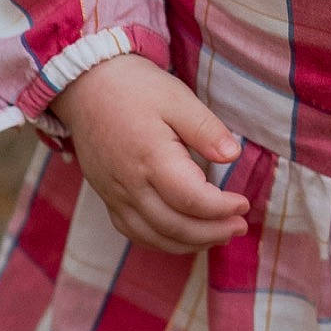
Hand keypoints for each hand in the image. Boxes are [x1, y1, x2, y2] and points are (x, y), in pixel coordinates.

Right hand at [51, 57, 249, 253]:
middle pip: (175, 226)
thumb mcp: (177, 97)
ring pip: (154, 236)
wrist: (86, 87)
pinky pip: (134, 233)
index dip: (222, 208)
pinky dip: (163, 242)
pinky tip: (185, 236)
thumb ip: (205, 129)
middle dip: (213, 232)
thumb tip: (232, 155)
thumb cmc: (135, 88)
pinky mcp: (107, 198)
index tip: (243, 203)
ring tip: (220, 236)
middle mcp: (130, 184)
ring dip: (191, 243)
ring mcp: (115, 195)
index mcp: (151, 158)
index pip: (192, 200)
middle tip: (240, 226)